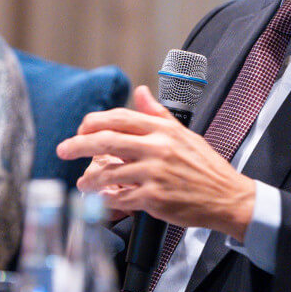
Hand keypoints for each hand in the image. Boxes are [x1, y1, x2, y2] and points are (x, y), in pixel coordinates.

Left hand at [56, 85, 256, 241]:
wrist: (227, 197)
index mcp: (162, 130)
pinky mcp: (155, 198)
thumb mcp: (184, 134)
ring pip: (110, 172)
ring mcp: (155, 173)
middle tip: (63, 150)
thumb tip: (140, 92)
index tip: (80, 129)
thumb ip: (158, 114)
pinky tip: (103, 200)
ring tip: (82, 184)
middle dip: (78, 145)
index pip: (119, 118)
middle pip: (107, 140)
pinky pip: (122, 197)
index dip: (94, 122)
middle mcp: (157, 148)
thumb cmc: (205, 166)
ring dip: (90, 179)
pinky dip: (108, 200)